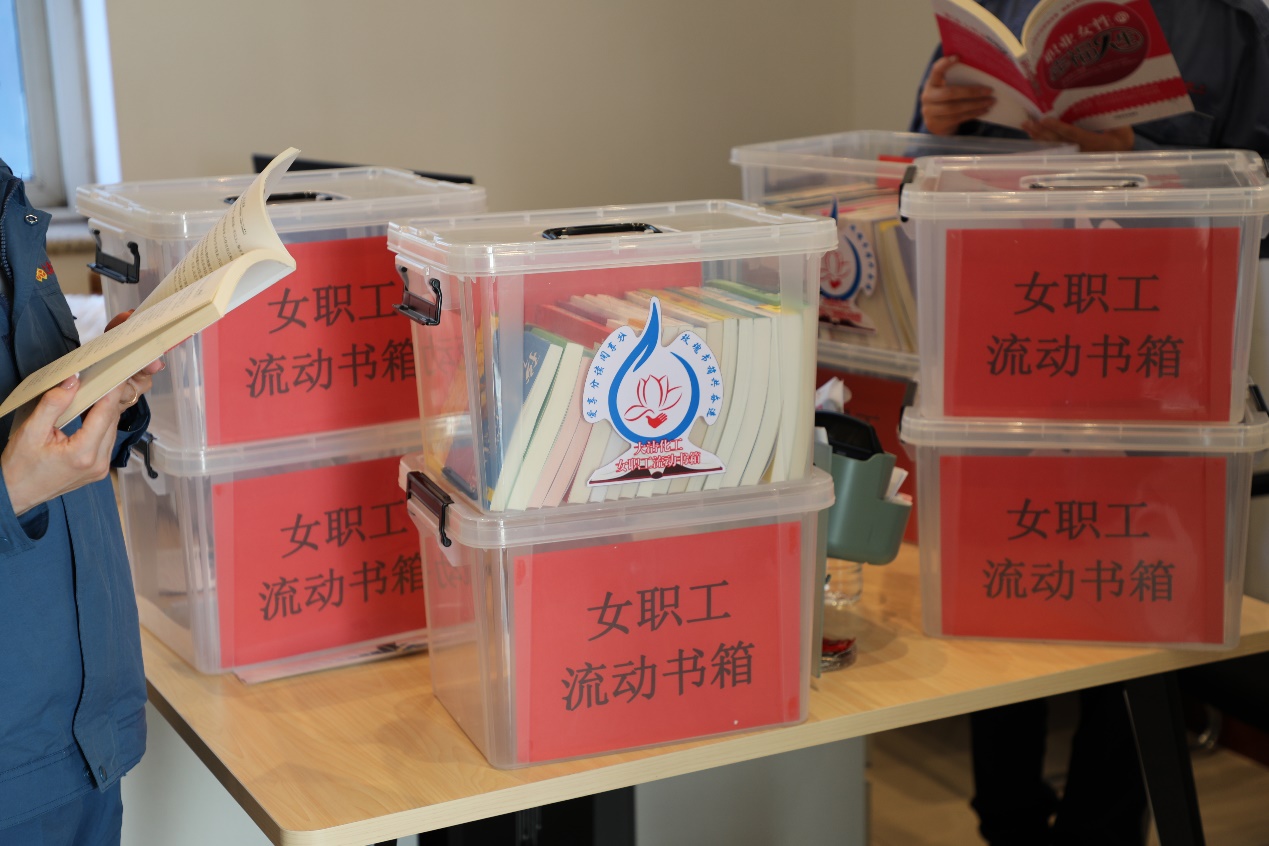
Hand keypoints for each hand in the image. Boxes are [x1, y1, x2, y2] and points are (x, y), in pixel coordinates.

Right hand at [1, 311, 161, 515]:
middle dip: (109, 398)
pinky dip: (102, 425)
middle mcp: (98, 463)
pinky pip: (106, 441)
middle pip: (112, 422)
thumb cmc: (19, 465)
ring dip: (106, 412)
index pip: (105, 414)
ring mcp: (101, 470)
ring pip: (111, 431)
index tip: (114, 372)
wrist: (15, 494)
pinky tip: (93, 412)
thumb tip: (73, 380)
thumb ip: (53, 404)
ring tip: (98, 391)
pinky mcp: (98, 471)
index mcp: (83, 454)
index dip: (111, 391)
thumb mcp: (31, 431)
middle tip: (105, 376)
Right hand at [920, 56, 995, 135]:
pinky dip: (973, 113)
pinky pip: (958, 118)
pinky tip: (984, 110)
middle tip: (990, 90)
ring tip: (991, 101)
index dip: (944, 64)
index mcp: (931, 83)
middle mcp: (927, 97)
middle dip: (971, 92)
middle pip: (949, 93)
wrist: (936, 123)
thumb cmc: (947, 100)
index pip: (936, 71)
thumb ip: (956, 79)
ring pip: (955, 108)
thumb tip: (982, 69)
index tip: (958, 57)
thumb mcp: (947, 87)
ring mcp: (930, 112)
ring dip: (976, 104)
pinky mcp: (937, 124)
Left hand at [1021, 118, 1133, 151]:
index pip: (1073, 134)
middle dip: (1042, 132)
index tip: (1044, 120)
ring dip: (1038, 137)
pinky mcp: (1070, 156)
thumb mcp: (1122, 129)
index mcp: (1094, 143)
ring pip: (1053, 146)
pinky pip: (1054, 149)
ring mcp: (1074, 155)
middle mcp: (1081, 151)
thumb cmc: (1121, 140)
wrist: (1120, 159)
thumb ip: (1112, 119)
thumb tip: (1103, 102)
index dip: (1058, 127)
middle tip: (1028, 123)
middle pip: (1058, 141)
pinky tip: (1032, 135)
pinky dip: (1042, 142)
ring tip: (1026, 127)